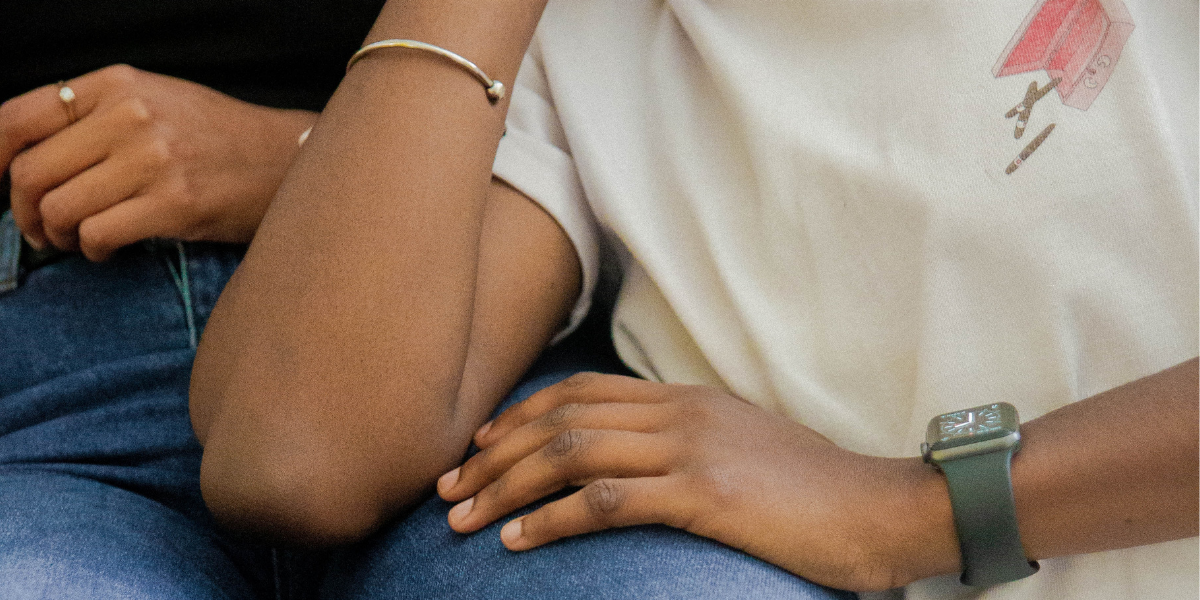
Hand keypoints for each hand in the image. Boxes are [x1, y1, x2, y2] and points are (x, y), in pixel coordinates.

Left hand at [0, 64, 315, 260]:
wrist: (289, 161)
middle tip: (42, 229)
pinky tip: (109, 250)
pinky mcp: (175, 204)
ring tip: (79, 240)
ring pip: (58, 209)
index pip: (18, 118)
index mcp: (119, 84)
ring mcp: (154, 160)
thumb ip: (98, 116)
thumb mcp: (157, 101)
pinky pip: (97, 235)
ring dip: (58, 237)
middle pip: (30, 173)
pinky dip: (92, 251)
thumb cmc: (220, 138)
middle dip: (24, 212)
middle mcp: (131, 115)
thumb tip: (27, 156)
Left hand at [437, 373, 959, 591]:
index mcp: (683, 398)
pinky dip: (553, 520)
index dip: (519, 416)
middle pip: (561, 419)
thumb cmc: (810, 488)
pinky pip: (607, 501)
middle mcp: (677, 413)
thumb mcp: (739, 446)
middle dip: (494, 455)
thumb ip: (683, 440)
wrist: (878, 507)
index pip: (580, 392)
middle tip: (448, 488)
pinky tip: (518, 541)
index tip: (478, 446)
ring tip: (462, 519)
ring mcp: (690, 450)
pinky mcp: (704, 495)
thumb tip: (631, 457)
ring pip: (571, 454)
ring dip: (506, 488)